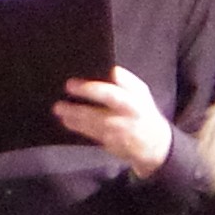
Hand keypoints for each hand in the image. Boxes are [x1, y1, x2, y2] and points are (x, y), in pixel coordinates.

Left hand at [58, 66, 173, 171]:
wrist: (154, 144)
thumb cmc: (141, 112)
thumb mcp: (140, 94)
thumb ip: (126, 82)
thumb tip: (111, 70)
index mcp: (136, 97)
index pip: (125, 83)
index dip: (113, 76)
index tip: (98, 71)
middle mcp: (130, 111)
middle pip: (109, 97)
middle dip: (88, 90)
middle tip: (69, 85)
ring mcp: (121, 128)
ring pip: (96, 119)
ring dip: (75, 113)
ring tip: (59, 107)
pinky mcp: (111, 142)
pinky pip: (91, 133)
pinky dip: (77, 126)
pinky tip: (66, 120)